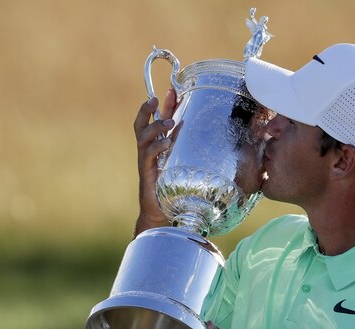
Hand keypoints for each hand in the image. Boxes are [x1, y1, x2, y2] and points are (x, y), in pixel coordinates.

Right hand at [133, 89, 179, 235]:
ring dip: (156, 127)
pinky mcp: (146, 173)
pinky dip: (157, 147)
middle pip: (141, 124)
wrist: (162, 213)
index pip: (157, 120)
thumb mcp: (184, 165)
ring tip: (170, 122)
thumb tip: (213, 138)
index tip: (172, 89)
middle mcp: (149, 151)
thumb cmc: (174, 189)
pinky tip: (167, 143)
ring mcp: (146, 162)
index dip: (164, 105)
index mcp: (158, 147)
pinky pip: (147, 155)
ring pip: (143, 137)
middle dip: (147, 110)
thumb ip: (191, 152)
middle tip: (157, 100)